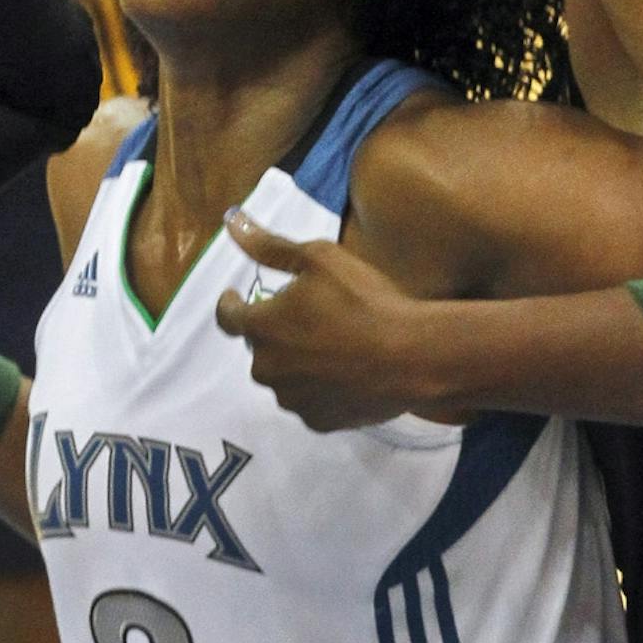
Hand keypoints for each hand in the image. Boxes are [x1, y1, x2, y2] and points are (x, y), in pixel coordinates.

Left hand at [214, 210, 435, 432]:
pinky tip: (343, 373)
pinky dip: (317, 387)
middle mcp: (267, 369)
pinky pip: (308, 400)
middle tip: (305, 318)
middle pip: (259, 347)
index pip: (228, 317)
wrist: (415, 356)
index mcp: (261, 328)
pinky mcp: (320, 422)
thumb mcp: (317, 258)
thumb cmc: (363, 300)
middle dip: (273, 332)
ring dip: (294, 362)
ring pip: (283, 376)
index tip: (235, 296)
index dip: (231, 304)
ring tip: (328, 346)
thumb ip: (268, 245)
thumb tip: (230, 220)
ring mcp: (293, 400)